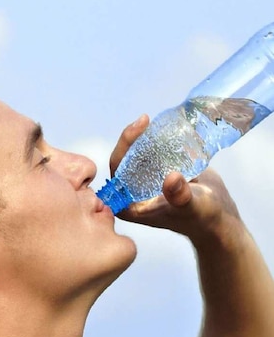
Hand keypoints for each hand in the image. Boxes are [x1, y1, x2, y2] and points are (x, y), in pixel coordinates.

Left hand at [107, 116, 241, 243]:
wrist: (219, 217)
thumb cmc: (203, 217)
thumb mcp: (192, 206)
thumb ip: (180, 196)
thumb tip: (171, 178)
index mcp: (129, 205)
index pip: (117, 171)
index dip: (123, 148)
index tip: (137, 128)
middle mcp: (132, 194)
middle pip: (124, 159)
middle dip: (132, 138)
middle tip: (144, 119)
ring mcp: (145, 183)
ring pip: (137, 155)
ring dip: (143, 138)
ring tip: (152, 121)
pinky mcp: (158, 174)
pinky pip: (152, 154)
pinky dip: (156, 141)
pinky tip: (163, 128)